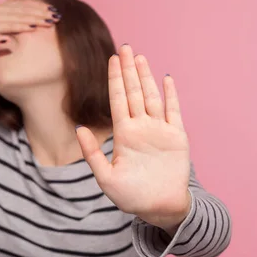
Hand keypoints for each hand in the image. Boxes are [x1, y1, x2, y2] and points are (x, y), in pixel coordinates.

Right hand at [0, 0, 59, 51]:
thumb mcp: (3, 23)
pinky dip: (22, 27)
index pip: (26, 4)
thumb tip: (19, 2)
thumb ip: (13, 14)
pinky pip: (11, 26)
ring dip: (36, 19)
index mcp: (4, 6)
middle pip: (25, 10)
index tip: (54, 11)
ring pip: (20, 17)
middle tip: (56, 17)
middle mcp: (0, 9)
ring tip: (48, 22)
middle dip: (41, 13)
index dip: (40, 7)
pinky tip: (33, 28)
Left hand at [76, 44, 190, 231]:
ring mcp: (159, 130)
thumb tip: (79, 127)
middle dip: (128, 70)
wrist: (160, 208)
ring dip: (146, 77)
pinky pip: (174, 111)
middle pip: (134, 93)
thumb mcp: (105, 177)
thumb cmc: (131, 197)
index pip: (117, 101)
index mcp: (123, 135)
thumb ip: (92, 153)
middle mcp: (140, 128)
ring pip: (152, 96)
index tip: (111, 60)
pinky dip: (171, 95)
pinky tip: (166, 78)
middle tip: (124, 48)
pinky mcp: (176, 136)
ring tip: (139, 57)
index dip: (115, 80)